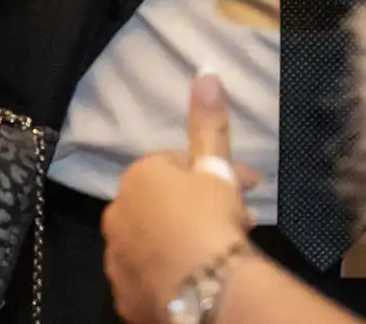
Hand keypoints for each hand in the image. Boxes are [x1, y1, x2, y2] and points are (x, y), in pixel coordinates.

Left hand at [102, 73, 256, 323]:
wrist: (202, 289)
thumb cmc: (208, 219)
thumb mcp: (215, 167)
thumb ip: (208, 122)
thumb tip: (206, 69)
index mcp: (137, 178)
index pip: (176, 167)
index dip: (214, 175)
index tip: (247, 186)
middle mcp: (117, 215)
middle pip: (166, 207)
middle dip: (203, 210)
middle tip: (243, 223)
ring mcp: (117, 259)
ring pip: (157, 243)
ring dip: (186, 243)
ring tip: (224, 257)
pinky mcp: (124, 297)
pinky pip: (151, 279)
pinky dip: (173, 277)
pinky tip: (199, 281)